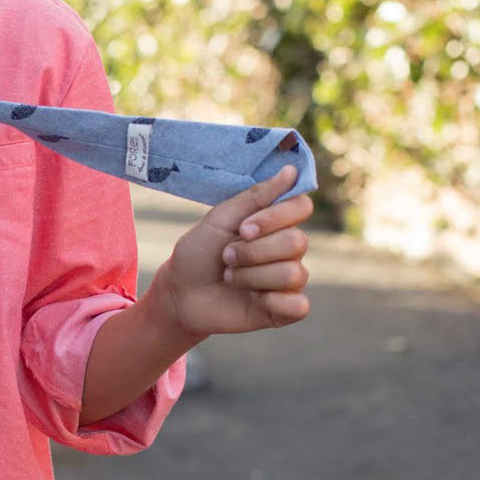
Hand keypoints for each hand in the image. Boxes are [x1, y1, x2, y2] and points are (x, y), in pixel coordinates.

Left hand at [152, 163, 311, 339]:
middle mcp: (287, 249)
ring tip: (230, 278)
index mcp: (275, 223)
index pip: (301, 207)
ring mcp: (288, 280)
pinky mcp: (285, 310)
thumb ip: (257, 196)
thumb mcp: (221, 219)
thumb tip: (291, 170)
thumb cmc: (198, 253)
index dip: (274, 217)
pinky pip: (299, 305)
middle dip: (253, 251)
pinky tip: (254, 300)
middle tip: (226, 257)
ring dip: (251, 276)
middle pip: (297, 241)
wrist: (179, 293)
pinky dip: (272, 302)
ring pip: (293, 273)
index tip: (243, 228)